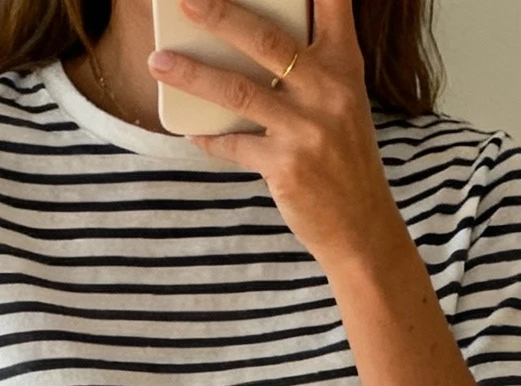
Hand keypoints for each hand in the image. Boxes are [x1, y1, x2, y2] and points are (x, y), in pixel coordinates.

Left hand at [149, 0, 401, 274]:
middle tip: (184, 0)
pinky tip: (192, 133)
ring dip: (192, 75)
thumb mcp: (344, 102)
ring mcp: (306, 129)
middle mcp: (327, 90)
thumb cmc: (345, 159)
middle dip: (220, 15)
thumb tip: (252, 42)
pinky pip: (234, 145)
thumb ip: (313, 68)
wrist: (362, 228)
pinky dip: (209, 139)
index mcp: (344, 66)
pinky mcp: (286, 166)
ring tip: (158, 62)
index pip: (333, 4)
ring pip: (238, 91)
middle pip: (265, 40)